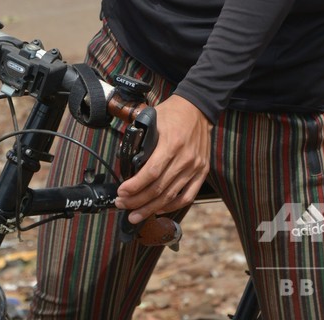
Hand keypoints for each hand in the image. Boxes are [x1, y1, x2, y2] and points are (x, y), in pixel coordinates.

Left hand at [114, 94, 211, 224]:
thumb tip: (125, 156)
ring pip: (170, 196)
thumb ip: (140, 136)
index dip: (135, 186)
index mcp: (171, 144)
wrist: (198, 108)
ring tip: (135, 215)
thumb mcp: (153, 118)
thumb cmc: (173, 112)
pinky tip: (158, 209)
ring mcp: (195, 167)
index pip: (151, 172)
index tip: (122, 192)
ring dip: (151, 208)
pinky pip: (187, 196)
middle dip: (137, 201)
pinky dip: (171, 206)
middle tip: (122, 205)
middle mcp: (185, 158)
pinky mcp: (202, 172)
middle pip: (159, 188)